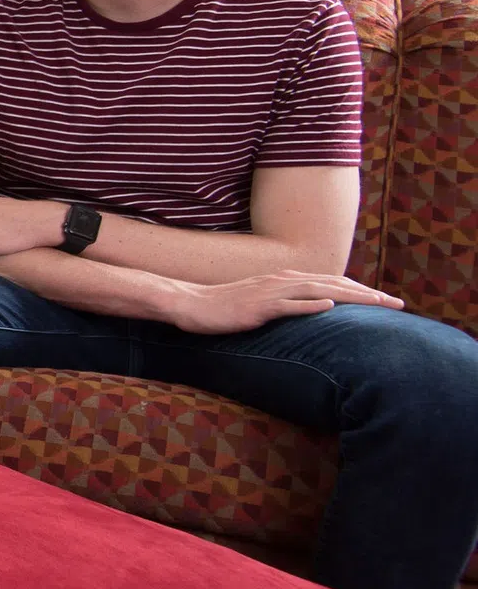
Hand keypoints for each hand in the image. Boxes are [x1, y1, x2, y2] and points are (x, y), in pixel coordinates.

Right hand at [164, 271, 402, 335]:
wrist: (189, 304)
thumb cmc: (223, 307)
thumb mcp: (261, 302)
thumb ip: (287, 302)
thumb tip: (312, 309)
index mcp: (285, 280)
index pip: (332, 282)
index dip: (361, 290)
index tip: (386, 301)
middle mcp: (282, 281)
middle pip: (334, 284)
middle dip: (368, 294)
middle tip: (398, 304)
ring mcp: (270, 293)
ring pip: (318, 291)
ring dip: (350, 297)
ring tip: (377, 303)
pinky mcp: (257, 308)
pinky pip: (287, 305)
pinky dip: (310, 305)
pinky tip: (330, 307)